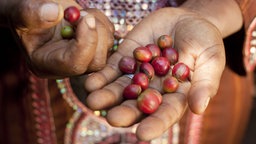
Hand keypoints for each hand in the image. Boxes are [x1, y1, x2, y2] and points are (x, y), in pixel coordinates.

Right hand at [7, 0, 113, 77]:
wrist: (36, 13)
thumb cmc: (26, 15)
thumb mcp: (21, 12)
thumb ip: (31, 13)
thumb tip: (54, 13)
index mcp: (46, 65)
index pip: (74, 64)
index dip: (85, 43)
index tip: (85, 18)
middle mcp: (68, 67)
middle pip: (96, 62)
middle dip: (96, 34)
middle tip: (83, 14)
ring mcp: (83, 59)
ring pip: (107, 50)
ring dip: (100, 26)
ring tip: (81, 13)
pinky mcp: (94, 49)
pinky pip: (110, 38)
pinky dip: (103, 23)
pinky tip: (87, 16)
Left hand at [84, 7, 224, 140]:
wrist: (187, 19)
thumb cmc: (205, 41)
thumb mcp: (211, 60)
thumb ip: (204, 83)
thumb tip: (199, 108)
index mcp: (176, 95)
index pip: (165, 113)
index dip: (155, 124)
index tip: (142, 134)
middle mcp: (154, 88)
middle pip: (138, 105)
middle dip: (125, 112)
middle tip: (112, 118)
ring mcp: (138, 73)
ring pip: (121, 89)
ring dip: (107, 96)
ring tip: (93, 100)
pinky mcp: (126, 57)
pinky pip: (113, 69)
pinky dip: (102, 76)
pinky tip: (90, 82)